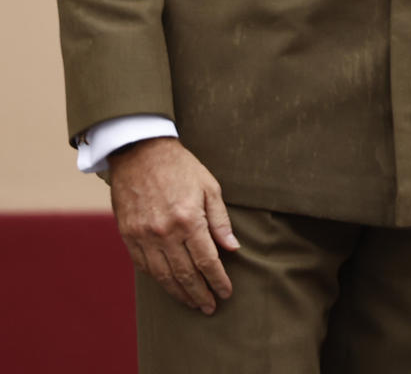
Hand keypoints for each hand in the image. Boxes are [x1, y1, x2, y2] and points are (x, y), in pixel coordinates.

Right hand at [108, 137, 238, 313]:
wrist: (140, 153)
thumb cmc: (181, 168)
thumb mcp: (210, 187)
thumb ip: (220, 220)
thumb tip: (232, 248)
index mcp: (189, 220)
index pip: (207, 261)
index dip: (217, 280)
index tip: (225, 293)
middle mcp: (165, 232)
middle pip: (184, 273)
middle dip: (199, 293)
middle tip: (209, 307)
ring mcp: (143, 235)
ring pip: (162, 275)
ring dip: (178, 292)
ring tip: (191, 303)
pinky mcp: (127, 235)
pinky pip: (143, 265)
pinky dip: (156, 278)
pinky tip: (168, 285)